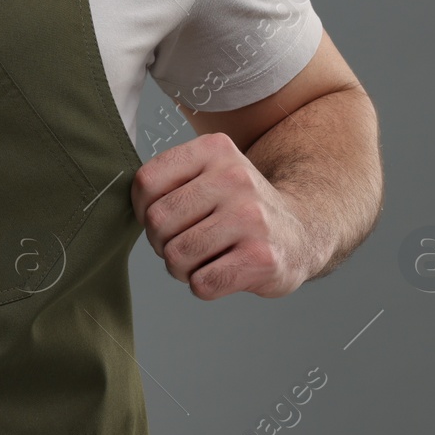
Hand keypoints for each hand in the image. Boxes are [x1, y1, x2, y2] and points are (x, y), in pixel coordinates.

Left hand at [130, 132, 312, 299]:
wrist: (303, 231)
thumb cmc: (238, 207)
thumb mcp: (209, 173)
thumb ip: (169, 180)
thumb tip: (130, 209)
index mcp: (215, 149)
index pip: (146, 181)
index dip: (142, 209)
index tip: (161, 218)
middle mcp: (235, 178)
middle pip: (158, 222)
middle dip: (161, 243)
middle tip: (184, 243)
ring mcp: (252, 218)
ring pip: (177, 255)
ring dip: (181, 268)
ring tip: (203, 258)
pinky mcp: (262, 258)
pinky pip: (202, 283)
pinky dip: (203, 286)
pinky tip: (223, 271)